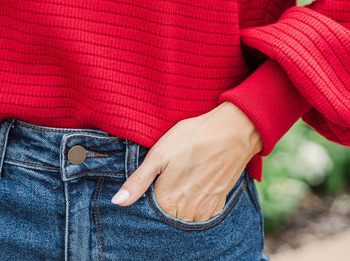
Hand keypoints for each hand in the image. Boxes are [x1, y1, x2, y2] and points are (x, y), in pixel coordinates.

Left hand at [111, 103, 261, 222]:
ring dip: (180, 204)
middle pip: (167, 216)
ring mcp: (204, 211)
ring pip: (184, 217)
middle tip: (170, 176)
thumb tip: (117, 202)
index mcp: (167, 201)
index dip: (148, 194)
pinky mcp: (218, 205)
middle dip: (164, 200)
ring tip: (183, 179)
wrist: (232, 132)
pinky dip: (196, 204)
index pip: (149, 210)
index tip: (154, 179)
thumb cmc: (192, 138)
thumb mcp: (159, 154)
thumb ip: (138, 181)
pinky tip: (196, 183)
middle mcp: (186, 213)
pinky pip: (201, 214)